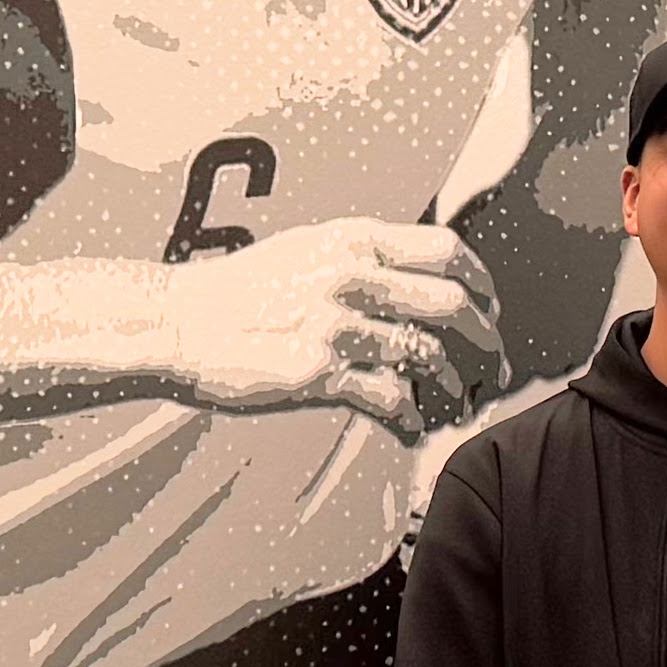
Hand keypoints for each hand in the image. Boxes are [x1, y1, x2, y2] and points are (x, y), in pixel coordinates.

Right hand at [152, 219, 505, 442]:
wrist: (173, 323)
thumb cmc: (237, 290)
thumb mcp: (305, 248)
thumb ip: (361, 255)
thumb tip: (415, 270)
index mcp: (353, 239)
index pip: (448, 251)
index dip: (483, 284)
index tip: (490, 310)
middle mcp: (351, 274)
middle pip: (454, 305)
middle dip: (486, 341)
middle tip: (492, 368)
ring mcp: (336, 324)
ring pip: (428, 356)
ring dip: (453, 386)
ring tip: (455, 404)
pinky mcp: (317, 373)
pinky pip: (390, 398)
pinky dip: (412, 418)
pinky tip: (412, 427)